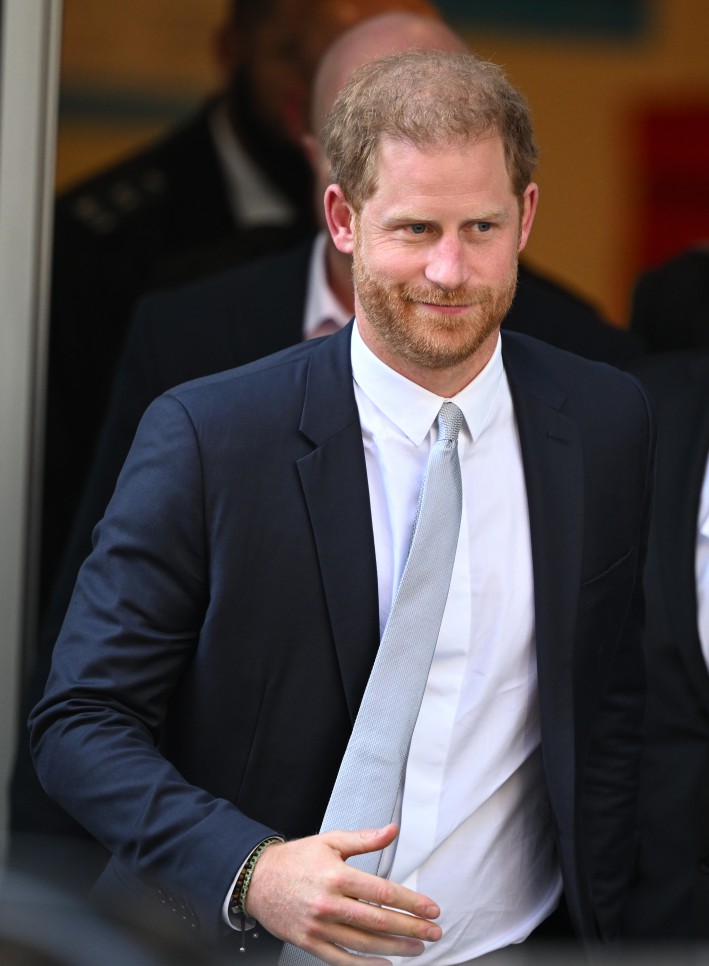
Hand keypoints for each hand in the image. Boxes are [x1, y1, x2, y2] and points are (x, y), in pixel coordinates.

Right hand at [244, 823, 441, 964]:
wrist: (256, 879)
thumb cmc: (295, 860)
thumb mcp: (330, 841)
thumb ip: (365, 839)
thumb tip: (392, 830)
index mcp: (337, 875)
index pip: (384, 892)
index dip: (412, 902)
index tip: (431, 909)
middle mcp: (329, 903)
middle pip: (379, 922)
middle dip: (412, 929)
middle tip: (433, 932)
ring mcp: (319, 926)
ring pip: (365, 944)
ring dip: (396, 948)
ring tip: (417, 948)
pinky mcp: (309, 942)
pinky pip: (342, 959)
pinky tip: (384, 964)